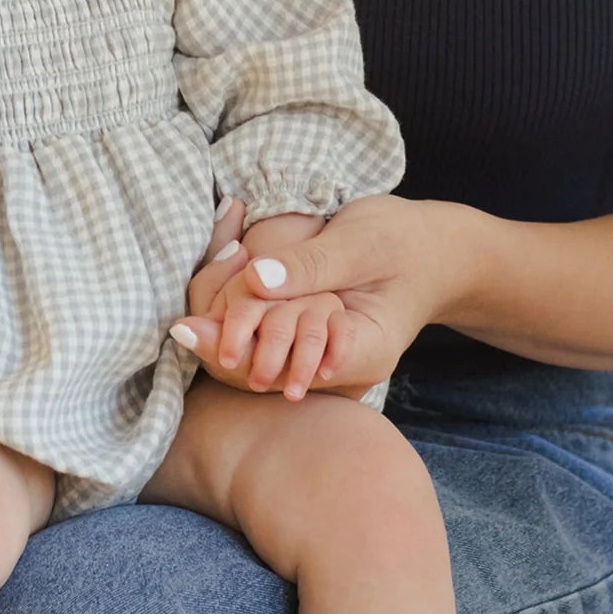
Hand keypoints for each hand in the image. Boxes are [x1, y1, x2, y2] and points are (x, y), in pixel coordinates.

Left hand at [171, 194, 465, 396]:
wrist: (431, 251)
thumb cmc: (402, 241)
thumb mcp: (361, 243)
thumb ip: (311, 264)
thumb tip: (255, 279)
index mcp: (364, 350)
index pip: (288, 364)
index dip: (236, 343)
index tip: (188, 326)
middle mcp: (340, 369)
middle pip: (262, 372)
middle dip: (219, 341)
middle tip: (181, 318)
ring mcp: (320, 361)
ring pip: (254, 360)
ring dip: (224, 328)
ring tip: (200, 292)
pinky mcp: (304, 346)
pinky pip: (261, 341)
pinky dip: (237, 317)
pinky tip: (222, 275)